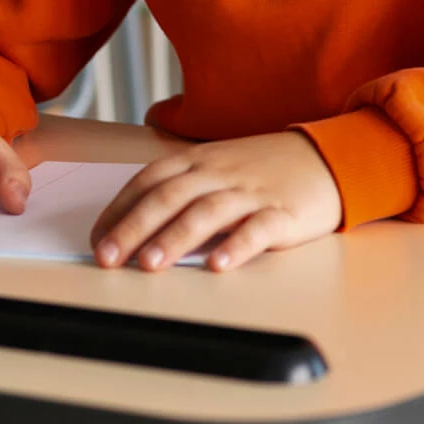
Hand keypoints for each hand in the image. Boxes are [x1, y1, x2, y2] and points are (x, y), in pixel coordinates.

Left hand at [90, 130, 342, 272]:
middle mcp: (220, 173)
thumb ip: (180, 189)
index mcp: (198, 161)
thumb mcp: (217, 167)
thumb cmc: (263, 170)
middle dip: (134, 227)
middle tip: (108, 257)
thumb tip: (133, 226)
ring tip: (150, 264)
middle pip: (169, 197)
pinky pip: (257, 229)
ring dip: (175, 238)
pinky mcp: (283, 213)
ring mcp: (251, 192)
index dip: (119, 210)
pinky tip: (218, 265)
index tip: (96, 239)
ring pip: (206, 212)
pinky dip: (236, 246)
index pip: (148, 182)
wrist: (326, 159)